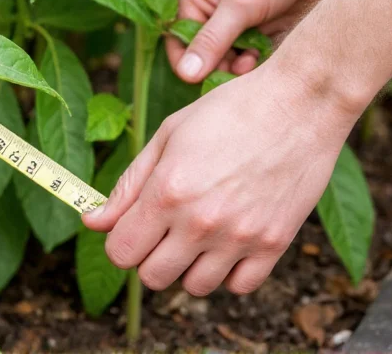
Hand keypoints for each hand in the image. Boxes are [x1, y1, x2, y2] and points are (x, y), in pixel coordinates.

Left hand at [82, 61, 359, 295]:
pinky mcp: (275, 244)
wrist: (299, 103)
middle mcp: (201, 221)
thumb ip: (128, 185)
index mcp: (167, 192)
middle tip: (165, 228)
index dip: (120, 239)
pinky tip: (229, 240)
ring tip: (200, 232)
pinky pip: (239, 286)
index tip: (133, 224)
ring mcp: (240, 237)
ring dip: (189, 266)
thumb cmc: (229, 110)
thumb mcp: (168, 136)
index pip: (120, 252)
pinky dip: (229, 271)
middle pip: (152, 277)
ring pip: (195, 287)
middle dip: (150, 255)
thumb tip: (92, 221)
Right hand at [168, 0, 339, 82]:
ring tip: (259, 55)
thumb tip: (185, 74)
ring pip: (233, 61)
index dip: (195, 66)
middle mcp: (211, 13)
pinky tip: (273, 48)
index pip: (181, 47)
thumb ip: (212, 41)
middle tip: (247, 63)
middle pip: (208, 58)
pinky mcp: (261, 28)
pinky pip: (256, 55)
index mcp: (193, 0)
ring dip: (246, 64)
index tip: (219, 77)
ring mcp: (237, 22)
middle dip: (225, 67)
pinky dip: (263, 58)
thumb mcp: (240, 4)